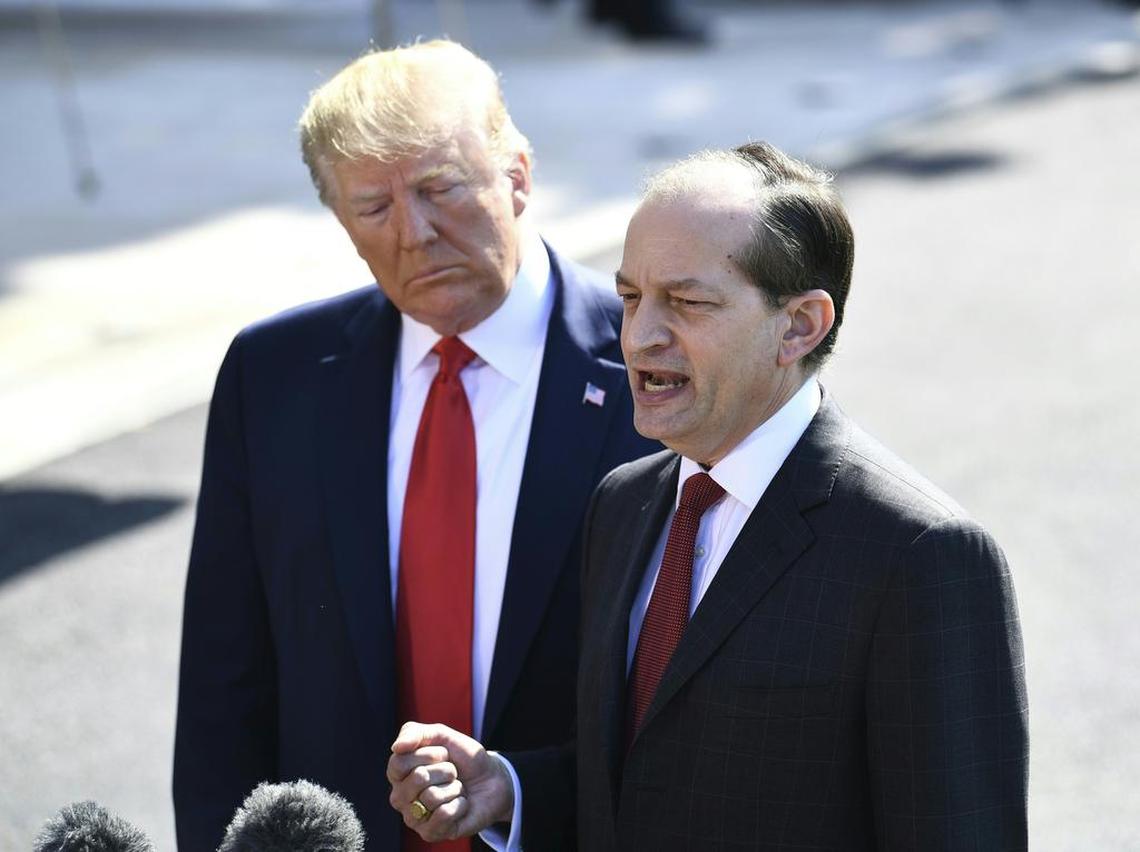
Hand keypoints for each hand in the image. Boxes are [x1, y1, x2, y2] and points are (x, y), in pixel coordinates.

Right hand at [387, 721, 513, 841]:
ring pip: (432, 796)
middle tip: (452, 773)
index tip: (444, 753)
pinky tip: (461, 804)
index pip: (399, 763)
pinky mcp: (431, 834)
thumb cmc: (463, 758)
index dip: (428, 754)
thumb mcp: (441, 735)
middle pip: (418, 778)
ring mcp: (414, 818)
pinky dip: (460, 804)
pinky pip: (444, 815)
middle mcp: (401, 798)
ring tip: (457, 789)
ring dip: (454, 787)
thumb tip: (396, 747)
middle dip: (445, 769)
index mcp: (398, 774)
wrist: (492, 778)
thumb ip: (414, 732)